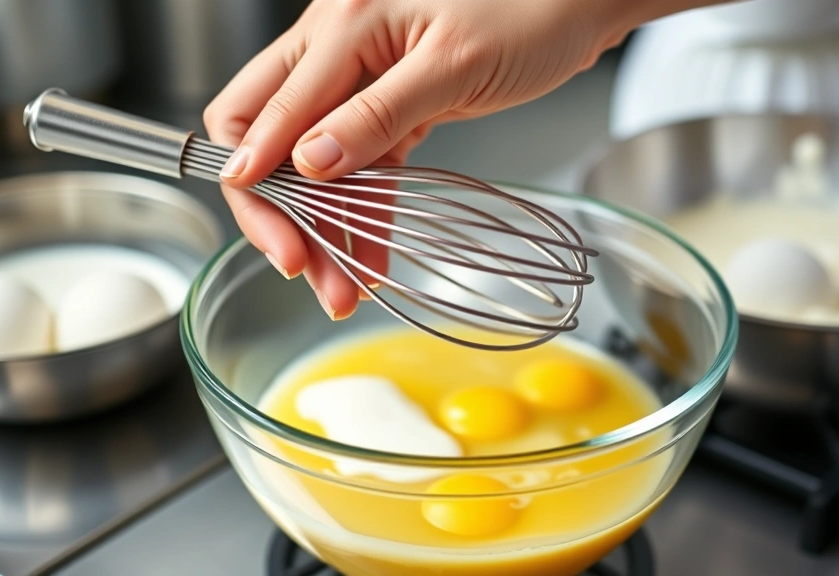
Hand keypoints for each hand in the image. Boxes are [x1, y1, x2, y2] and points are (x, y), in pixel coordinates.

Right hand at [203, 0, 711, 319]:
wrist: (578, 2)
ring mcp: (360, 77)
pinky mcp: (392, 102)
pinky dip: (362, 210)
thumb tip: (310, 164)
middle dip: (277, 211)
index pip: (264, 115)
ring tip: (341, 287)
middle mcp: (336, 47)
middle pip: (268, 137)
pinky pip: (360, 163)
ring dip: (323, 224)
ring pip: (313, 160)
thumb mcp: (452, 66)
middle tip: (301, 269)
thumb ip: (377, 114)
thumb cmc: (529, 11)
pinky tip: (367, 256)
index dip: (261, 188)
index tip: (283, 247)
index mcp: (339, 25)